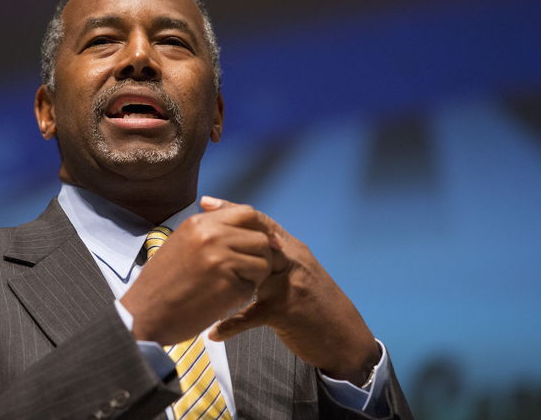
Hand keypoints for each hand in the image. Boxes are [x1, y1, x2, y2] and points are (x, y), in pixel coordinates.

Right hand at [120, 201, 277, 344]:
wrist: (145, 314)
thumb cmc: (161, 283)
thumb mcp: (181, 243)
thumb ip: (209, 231)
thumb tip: (242, 227)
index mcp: (199, 223)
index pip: (246, 213)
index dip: (260, 229)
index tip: (268, 242)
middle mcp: (212, 237)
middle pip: (260, 238)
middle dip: (261, 256)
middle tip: (248, 272)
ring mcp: (221, 260)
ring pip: (263, 263)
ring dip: (255, 276)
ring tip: (232, 286)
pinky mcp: (228, 286)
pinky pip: (253, 286)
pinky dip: (244, 294)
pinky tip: (223, 299)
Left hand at [203, 197, 380, 385]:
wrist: (345, 338)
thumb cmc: (317, 307)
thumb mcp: (297, 276)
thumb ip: (273, 261)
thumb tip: (242, 249)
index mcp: (292, 250)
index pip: (260, 222)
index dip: (233, 210)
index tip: (206, 202)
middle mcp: (292, 261)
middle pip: (254, 238)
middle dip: (222, 230)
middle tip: (194, 225)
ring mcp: (289, 284)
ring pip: (252, 270)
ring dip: (223, 273)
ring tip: (196, 272)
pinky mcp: (286, 311)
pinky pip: (251, 316)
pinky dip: (231, 325)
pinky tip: (213, 332)